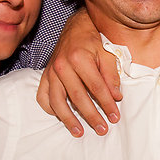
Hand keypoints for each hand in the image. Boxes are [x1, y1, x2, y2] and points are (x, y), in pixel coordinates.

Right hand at [36, 8, 120, 136]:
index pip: (96, 87)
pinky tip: (61, 117)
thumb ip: (111, 75)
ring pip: (57, 101)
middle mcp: (62, 66)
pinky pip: (43, 96)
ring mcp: (51, 72)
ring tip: (79, 132)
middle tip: (102, 130)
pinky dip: (50, 109)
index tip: (115, 117)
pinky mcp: (45, 76)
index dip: (107, 104)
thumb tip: (116, 97)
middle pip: (78, 97)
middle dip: (91, 116)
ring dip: (68, 119)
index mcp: (79, 58)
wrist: (76, 27)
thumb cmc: (94, 41)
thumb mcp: (107, 53)